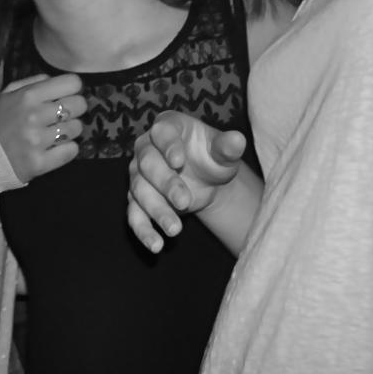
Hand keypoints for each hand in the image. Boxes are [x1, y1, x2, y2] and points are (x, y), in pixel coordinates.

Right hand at [0, 73, 86, 182]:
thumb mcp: (8, 94)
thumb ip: (33, 82)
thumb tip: (56, 79)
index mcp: (28, 95)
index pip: (71, 83)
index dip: (72, 87)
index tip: (67, 94)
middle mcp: (35, 116)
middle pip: (79, 105)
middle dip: (75, 108)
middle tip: (63, 114)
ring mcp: (38, 140)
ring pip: (77, 128)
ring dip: (70, 130)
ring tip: (56, 132)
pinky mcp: (41, 162)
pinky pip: (72, 151)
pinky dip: (67, 149)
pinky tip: (55, 147)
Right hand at [126, 111, 246, 252]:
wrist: (205, 180)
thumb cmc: (211, 158)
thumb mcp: (222, 152)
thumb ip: (227, 147)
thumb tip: (238, 139)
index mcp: (167, 128)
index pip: (162, 133)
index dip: (168, 146)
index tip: (179, 162)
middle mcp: (146, 148)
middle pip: (148, 164)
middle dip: (165, 184)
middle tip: (184, 202)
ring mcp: (138, 174)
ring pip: (140, 191)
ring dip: (156, 210)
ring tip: (175, 230)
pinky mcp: (138, 199)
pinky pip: (134, 214)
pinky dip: (143, 230)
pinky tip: (156, 245)